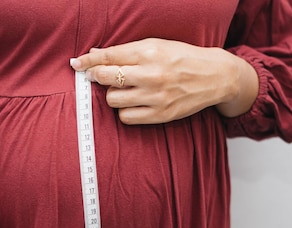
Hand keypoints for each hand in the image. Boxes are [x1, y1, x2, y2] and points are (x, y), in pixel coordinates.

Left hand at [70, 38, 257, 123]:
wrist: (214, 77)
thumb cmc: (182, 59)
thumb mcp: (156, 46)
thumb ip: (125, 51)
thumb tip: (94, 55)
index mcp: (149, 52)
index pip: (109, 57)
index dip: (88, 61)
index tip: (77, 64)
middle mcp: (151, 75)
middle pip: (107, 78)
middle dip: (98, 77)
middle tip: (99, 76)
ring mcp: (156, 97)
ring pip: (113, 100)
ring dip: (113, 95)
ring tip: (125, 90)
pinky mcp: (160, 115)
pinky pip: (126, 118)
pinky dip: (125, 111)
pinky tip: (134, 103)